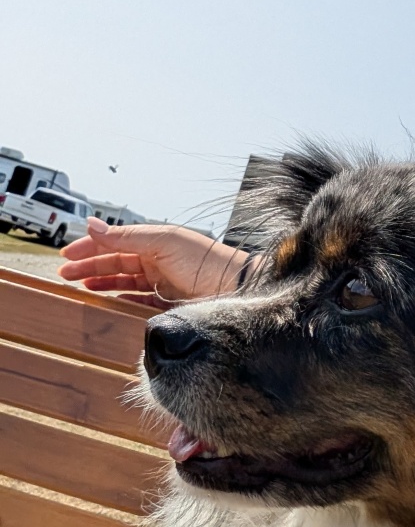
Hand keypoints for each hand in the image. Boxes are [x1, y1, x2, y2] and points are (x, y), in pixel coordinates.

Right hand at [59, 217, 252, 308]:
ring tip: (81, 287)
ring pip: (124, 281)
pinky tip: (109, 300)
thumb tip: (91, 224)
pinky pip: (139, 300)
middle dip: (89, 266)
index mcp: (156, 241)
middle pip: (116, 261)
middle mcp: (159, 259)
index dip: (91, 247)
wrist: (235, 288)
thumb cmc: (205, 261)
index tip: (67, 254)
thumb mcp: (162, 242)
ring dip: (102, 282)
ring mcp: (163, 280)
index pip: (116, 241)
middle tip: (65, 274)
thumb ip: (126, 235)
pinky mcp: (168, 302)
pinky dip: (122, 299)